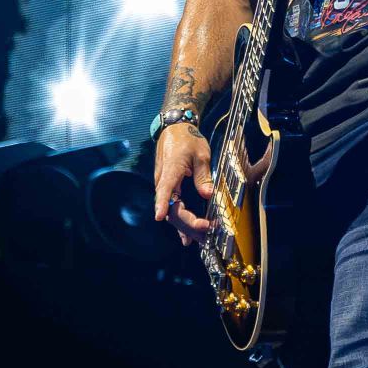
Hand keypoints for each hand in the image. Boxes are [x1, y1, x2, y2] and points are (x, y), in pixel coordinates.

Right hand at [154, 123, 213, 246]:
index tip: (160, 216)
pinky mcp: (168, 188)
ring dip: (184, 226)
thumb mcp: (201, 153)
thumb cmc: (187, 138)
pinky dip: (180, 221)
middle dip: (186, 223)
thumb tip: (208, 194)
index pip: (164, 188)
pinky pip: (172, 207)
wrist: (175, 128)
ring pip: (171, 210)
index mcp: (171, 169)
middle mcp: (164, 180)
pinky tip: (185, 235)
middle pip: (171, 207)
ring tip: (199, 239)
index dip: (162, 203)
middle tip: (204, 232)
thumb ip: (203, 175)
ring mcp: (165, 185)